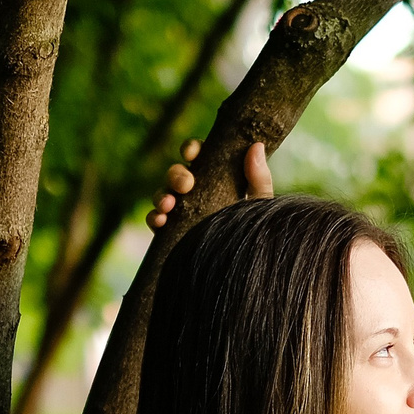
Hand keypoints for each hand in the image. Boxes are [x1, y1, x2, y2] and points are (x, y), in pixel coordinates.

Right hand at [147, 138, 272, 231]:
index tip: (191, 153)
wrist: (247, 268)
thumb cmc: (256, 230)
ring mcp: (182, 212)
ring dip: (161, 195)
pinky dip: (153, 217)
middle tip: (186, 185)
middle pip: (176, 173)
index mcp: (215, 177)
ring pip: (162, 194)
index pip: (198, 155)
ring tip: (168, 205)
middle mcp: (196, 192)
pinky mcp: (172, 232)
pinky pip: (155, 220)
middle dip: (176, 175)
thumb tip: (256, 146)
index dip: (191, 149)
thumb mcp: (260, 204)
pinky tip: (159, 221)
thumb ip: (259, 178)